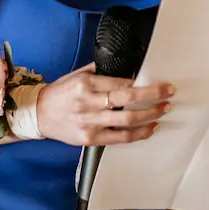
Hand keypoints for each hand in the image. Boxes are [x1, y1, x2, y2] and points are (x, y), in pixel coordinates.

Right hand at [32, 64, 175, 146]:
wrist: (39, 114)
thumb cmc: (61, 93)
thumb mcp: (78, 74)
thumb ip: (102, 71)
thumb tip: (129, 70)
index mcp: (86, 84)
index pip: (122, 84)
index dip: (145, 86)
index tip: (161, 84)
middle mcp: (88, 103)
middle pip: (128, 101)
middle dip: (153, 97)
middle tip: (170, 94)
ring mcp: (90, 123)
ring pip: (127, 121)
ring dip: (151, 115)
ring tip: (164, 110)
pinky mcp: (90, 139)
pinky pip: (120, 138)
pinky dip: (139, 134)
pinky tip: (151, 128)